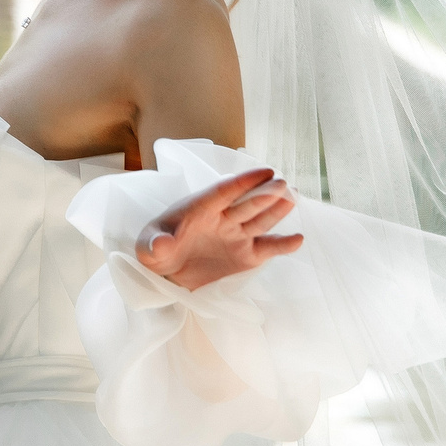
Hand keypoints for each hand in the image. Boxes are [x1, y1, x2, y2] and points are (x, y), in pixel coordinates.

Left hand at [134, 168, 303, 291]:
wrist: (167, 275)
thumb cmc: (155, 252)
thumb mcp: (147, 248)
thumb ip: (154, 244)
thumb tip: (162, 244)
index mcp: (199, 208)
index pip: (223, 191)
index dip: (243, 182)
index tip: (264, 171)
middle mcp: (223, 218)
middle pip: (246, 203)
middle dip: (264, 193)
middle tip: (282, 183)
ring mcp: (237, 235)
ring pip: (261, 219)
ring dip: (277, 209)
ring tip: (294, 197)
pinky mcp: (247, 255)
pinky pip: (267, 248)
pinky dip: (282, 245)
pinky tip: (298, 240)